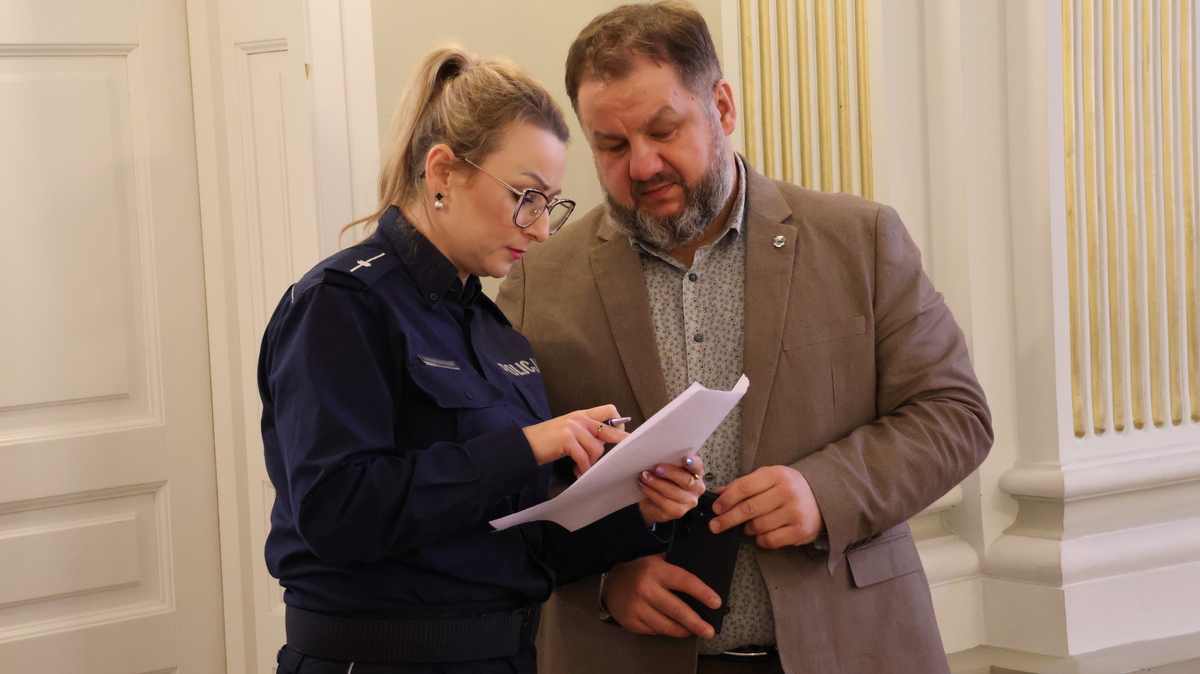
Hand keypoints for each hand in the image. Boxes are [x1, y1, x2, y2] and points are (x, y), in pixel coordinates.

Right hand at [522, 405, 628, 476]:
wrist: (524, 445)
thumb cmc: (547, 441)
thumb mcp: (569, 432)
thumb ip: (586, 433)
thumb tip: (604, 444)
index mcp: (581, 414)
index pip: (609, 410)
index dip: (618, 424)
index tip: (619, 437)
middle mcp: (579, 418)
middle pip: (609, 430)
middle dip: (618, 445)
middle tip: (623, 457)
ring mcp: (573, 428)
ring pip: (597, 448)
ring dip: (591, 462)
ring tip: (581, 468)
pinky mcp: (567, 439)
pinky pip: (584, 458)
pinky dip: (583, 468)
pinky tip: (577, 472)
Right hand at [602, 554, 719, 638]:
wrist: (609, 581)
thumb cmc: (639, 569)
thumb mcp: (657, 559)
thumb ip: (675, 565)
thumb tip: (704, 578)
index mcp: (657, 570)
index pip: (685, 582)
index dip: (703, 593)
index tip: (716, 603)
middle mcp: (646, 589)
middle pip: (677, 610)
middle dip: (696, 623)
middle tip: (709, 631)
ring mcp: (637, 607)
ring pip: (666, 625)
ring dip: (683, 630)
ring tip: (694, 631)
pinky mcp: (631, 621)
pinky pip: (655, 630)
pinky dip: (666, 630)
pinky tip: (674, 628)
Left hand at [636, 455, 704, 524]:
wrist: (654, 504)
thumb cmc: (663, 481)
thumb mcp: (668, 470)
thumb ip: (669, 463)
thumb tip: (658, 455)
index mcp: (696, 473)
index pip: (697, 466)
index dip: (692, 463)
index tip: (685, 459)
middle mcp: (697, 488)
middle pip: (685, 479)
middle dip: (669, 472)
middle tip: (656, 468)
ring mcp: (689, 501)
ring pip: (672, 491)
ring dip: (655, 482)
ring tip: (644, 476)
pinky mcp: (678, 512)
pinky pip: (663, 501)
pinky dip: (650, 492)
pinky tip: (642, 485)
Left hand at [709, 465, 824, 547]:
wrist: (823, 499)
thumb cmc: (789, 487)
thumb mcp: (769, 478)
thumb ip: (744, 484)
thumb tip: (719, 493)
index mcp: (776, 475)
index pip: (744, 486)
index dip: (727, 499)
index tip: (716, 508)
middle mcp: (786, 492)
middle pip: (748, 508)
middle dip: (727, 519)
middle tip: (715, 526)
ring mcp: (794, 512)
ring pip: (757, 526)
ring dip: (747, 529)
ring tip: (749, 525)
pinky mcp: (800, 530)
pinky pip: (770, 540)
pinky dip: (761, 539)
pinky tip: (762, 534)